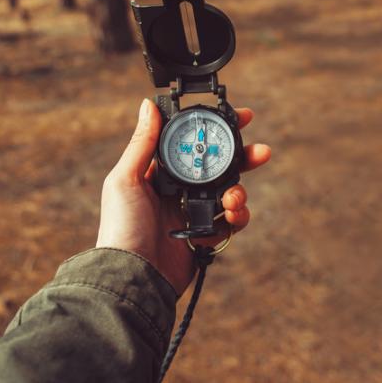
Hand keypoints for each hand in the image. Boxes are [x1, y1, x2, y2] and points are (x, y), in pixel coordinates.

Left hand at [96, 99, 270, 294]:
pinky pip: (230, 223)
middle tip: (260, 152)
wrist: (132, 277)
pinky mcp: (204, 237)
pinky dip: (236, 219)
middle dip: (242, 159)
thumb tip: (147, 105)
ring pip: (229, 193)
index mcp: (160, 173)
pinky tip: (228, 219)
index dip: (216, 130)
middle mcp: (178, 190)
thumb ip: (142, 143)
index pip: (193, 144)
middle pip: (219, 166)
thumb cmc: (121, 228)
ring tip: (233, 199)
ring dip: (239, 193)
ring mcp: (193, 213)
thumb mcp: (126, 179)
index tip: (240, 118)